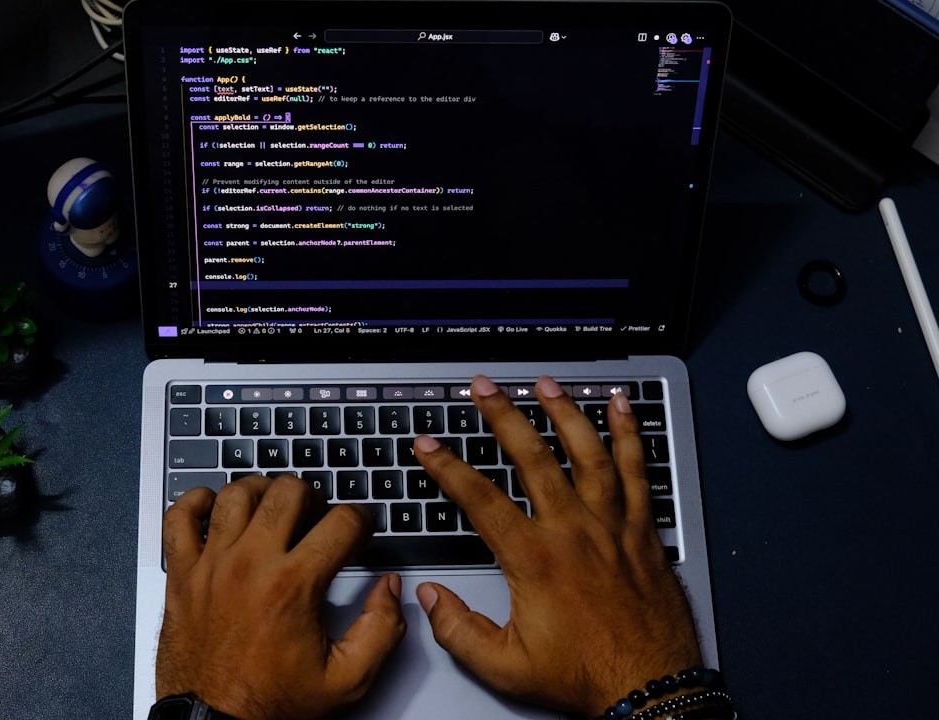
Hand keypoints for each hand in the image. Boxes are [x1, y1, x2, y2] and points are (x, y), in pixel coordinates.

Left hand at [156, 474, 406, 718]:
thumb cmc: (271, 704)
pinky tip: (216, 510)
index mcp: (294, 585)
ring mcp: (212, 564)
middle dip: (312, 497)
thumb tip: (390, 588)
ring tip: (273, 510)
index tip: (359, 529)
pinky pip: (178, 517)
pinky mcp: (182, 574)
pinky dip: (195, 502)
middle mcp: (251, 565)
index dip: (361, 519)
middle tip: (315, 518)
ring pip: (237, 493)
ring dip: (261, 493)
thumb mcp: (346, 679)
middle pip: (288, 491)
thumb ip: (381, 630)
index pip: (342, 521)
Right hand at [413, 375, 701, 716]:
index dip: (447, 467)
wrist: (650, 689)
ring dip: (564, 412)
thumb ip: (459, 630)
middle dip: (502, 415)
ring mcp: (612, 525)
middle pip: (532, 457)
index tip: (428, 446)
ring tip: (545, 384)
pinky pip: (637, 471)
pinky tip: (622, 407)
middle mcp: (573, 531)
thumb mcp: (505, 666)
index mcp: (535, 559)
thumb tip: (429, 598)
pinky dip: (630, 435)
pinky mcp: (643, 530)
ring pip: (587, 452)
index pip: (480, 498)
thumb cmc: (583, 676)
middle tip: (483, 387)